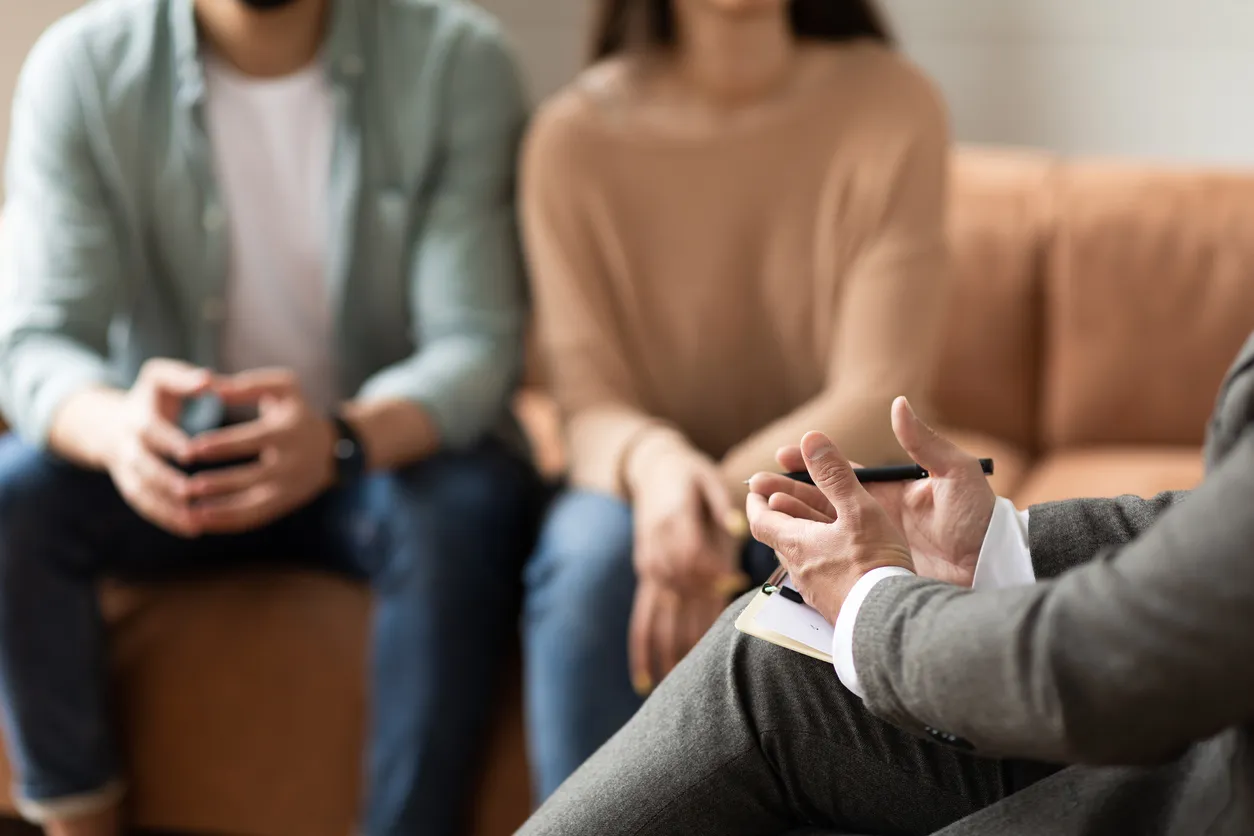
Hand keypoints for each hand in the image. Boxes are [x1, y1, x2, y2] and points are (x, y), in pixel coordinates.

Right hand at [103, 359, 213, 536]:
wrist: (112, 423)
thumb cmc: (152, 397)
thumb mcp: (160, 378)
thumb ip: (183, 377)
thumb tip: (207, 380)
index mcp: (137, 417)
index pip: (150, 430)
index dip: (168, 441)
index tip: (191, 451)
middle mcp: (128, 446)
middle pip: (143, 466)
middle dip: (164, 480)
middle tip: (191, 492)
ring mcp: (127, 471)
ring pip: (143, 493)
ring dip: (167, 509)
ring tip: (197, 522)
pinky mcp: (131, 488)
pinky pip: (146, 507)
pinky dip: (167, 519)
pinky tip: (194, 529)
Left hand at [184, 369, 336, 533]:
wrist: (332, 449)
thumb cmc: (296, 412)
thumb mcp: (283, 388)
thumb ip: (246, 385)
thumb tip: (209, 386)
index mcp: (289, 431)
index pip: (254, 440)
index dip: (222, 445)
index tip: (191, 449)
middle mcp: (292, 463)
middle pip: (253, 478)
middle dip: (219, 484)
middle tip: (185, 487)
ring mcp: (289, 488)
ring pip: (253, 505)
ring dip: (220, 511)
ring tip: (189, 511)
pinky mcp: (283, 505)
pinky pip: (253, 518)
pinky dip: (227, 522)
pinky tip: (200, 520)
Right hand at [625, 434, 747, 693]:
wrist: (652, 469)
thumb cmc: (690, 475)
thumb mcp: (706, 478)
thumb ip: (720, 506)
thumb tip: (738, 527)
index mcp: (676, 527)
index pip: (696, 557)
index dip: (714, 573)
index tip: (734, 586)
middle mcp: (660, 555)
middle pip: (680, 596)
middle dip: (695, 631)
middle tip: (714, 670)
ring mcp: (651, 572)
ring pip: (660, 618)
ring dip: (667, 653)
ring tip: (674, 690)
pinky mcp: (647, 579)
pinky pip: (642, 619)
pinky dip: (642, 650)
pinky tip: (644, 679)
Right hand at [626, 434, 746, 592]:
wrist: (652, 465)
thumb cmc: (688, 471)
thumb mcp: (710, 478)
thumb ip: (723, 504)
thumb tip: (739, 529)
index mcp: (676, 512)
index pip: (693, 550)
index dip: (714, 570)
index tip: (735, 577)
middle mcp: (657, 530)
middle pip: (679, 569)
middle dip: (705, 585)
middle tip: (729, 586)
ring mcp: (646, 542)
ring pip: (665, 578)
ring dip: (689, 591)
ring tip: (714, 592)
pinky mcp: (642, 549)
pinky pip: (652, 578)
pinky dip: (671, 590)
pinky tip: (689, 594)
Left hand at [747, 431, 913, 624]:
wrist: (891, 622)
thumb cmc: (874, 564)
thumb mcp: (858, 510)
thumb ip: (834, 474)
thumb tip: (810, 439)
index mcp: (796, 543)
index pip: (761, 519)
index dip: (757, 499)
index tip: (757, 486)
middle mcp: (799, 569)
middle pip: (780, 537)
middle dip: (781, 513)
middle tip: (780, 497)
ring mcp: (816, 590)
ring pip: (801, 556)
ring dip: (802, 536)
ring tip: (811, 523)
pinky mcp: (834, 605)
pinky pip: (821, 575)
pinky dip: (823, 557)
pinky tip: (839, 557)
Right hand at [748, 397, 994, 587]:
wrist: (994, 573)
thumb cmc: (981, 522)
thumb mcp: (957, 477)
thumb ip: (925, 444)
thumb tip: (897, 405)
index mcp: (890, 490)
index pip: (840, 473)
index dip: (809, 463)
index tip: (782, 454)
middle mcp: (876, 516)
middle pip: (821, 502)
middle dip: (787, 492)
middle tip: (755, 487)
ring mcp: (873, 547)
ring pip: (820, 532)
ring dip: (789, 522)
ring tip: (758, 516)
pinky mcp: (874, 573)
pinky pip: (834, 563)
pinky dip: (808, 557)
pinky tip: (786, 556)